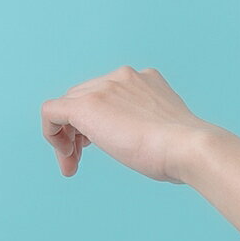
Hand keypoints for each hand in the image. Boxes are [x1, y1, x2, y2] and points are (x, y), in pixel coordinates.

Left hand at [40, 65, 209, 182]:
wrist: (188, 147)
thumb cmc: (184, 150)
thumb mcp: (166, 131)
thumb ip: (148, 127)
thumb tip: (143, 143)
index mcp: (145, 80)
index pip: (106, 95)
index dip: (97, 123)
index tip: (97, 148)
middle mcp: (122, 77)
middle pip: (83, 98)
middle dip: (77, 132)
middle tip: (78, 160)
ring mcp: (104, 88)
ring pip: (67, 106)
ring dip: (65, 137)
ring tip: (72, 163)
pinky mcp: (86, 105)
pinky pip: (51, 112)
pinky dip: (51, 134)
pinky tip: (65, 156)